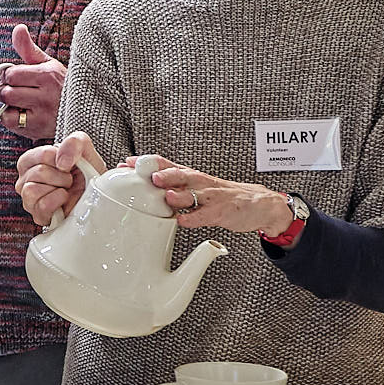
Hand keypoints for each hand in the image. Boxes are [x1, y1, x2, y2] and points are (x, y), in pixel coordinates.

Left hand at [0, 23, 64, 139]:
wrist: (85, 110)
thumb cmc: (61, 85)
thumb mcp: (48, 64)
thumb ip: (29, 48)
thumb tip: (18, 28)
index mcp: (47, 75)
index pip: (11, 74)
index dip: (10, 76)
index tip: (17, 79)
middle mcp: (45, 95)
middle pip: (6, 92)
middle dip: (6, 91)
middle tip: (17, 92)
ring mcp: (42, 115)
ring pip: (6, 108)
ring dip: (9, 106)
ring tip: (21, 103)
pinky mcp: (38, 130)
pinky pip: (11, 123)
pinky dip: (12, 120)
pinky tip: (24, 115)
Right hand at [15, 130, 104, 226]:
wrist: (96, 194)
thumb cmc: (86, 171)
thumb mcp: (84, 148)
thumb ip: (73, 142)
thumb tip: (62, 163)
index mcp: (30, 161)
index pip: (39, 155)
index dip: (58, 159)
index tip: (67, 164)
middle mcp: (25, 180)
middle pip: (37, 173)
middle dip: (60, 176)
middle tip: (69, 179)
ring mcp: (29, 200)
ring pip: (32, 190)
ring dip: (58, 189)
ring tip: (65, 190)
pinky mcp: (38, 216)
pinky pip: (41, 207)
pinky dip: (57, 202)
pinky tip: (63, 200)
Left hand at [141, 157, 295, 236]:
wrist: (258, 204)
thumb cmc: (220, 195)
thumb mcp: (195, 187)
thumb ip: (172, 186)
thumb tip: (141, 186)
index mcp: (189, 176)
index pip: (165, 164)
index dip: (145, 163)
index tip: (125, 163)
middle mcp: (199, 182)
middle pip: (179, 173)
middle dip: (162, 173)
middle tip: (147, 174)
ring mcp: (212, 195)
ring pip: (193, 192)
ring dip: (178, 193)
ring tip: (165, 196)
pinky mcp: (223, 211)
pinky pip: (206, 214)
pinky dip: (195, 218)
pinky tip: (183, 220)